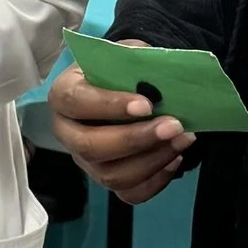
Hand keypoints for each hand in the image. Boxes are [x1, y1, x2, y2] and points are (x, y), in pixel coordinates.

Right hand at [47, 43, 193, 203]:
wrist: (126, 87)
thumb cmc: (121, 70)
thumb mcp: (126, 54)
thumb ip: (137, 62)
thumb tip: (162, 78)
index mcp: (64, 95)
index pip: (76, 102)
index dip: (110, 105)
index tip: (147, 104)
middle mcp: (67, 132)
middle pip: (89, 146)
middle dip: (135, 139)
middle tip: (173, 126)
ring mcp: (85, 161)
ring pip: (111, 175)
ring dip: (152, 160)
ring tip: (183, 139)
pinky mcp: (106, 179)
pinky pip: (129, 193)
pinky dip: (156, 181)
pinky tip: (175, 158)